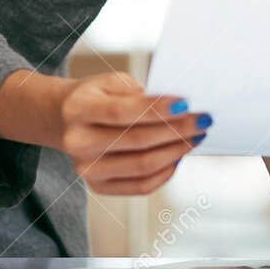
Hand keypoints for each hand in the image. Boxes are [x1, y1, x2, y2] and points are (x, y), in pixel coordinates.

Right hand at [0, 69, 209, 195]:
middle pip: (138, 141)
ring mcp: (86, 169)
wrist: (66, 119)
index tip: (188, 103)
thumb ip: (141, 94)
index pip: (123, 112)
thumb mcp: (112, 81)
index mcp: (78, 109)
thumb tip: (183, 109)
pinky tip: (179, 155)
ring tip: (196, 136)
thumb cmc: (99, 95)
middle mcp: (77, 142)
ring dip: (177, 151)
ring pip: (143, 166)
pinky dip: (166, 171)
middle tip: (203, 120)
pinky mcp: (98, 187)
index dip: (158, 109)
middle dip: (177, 130)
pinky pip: (141, 185)